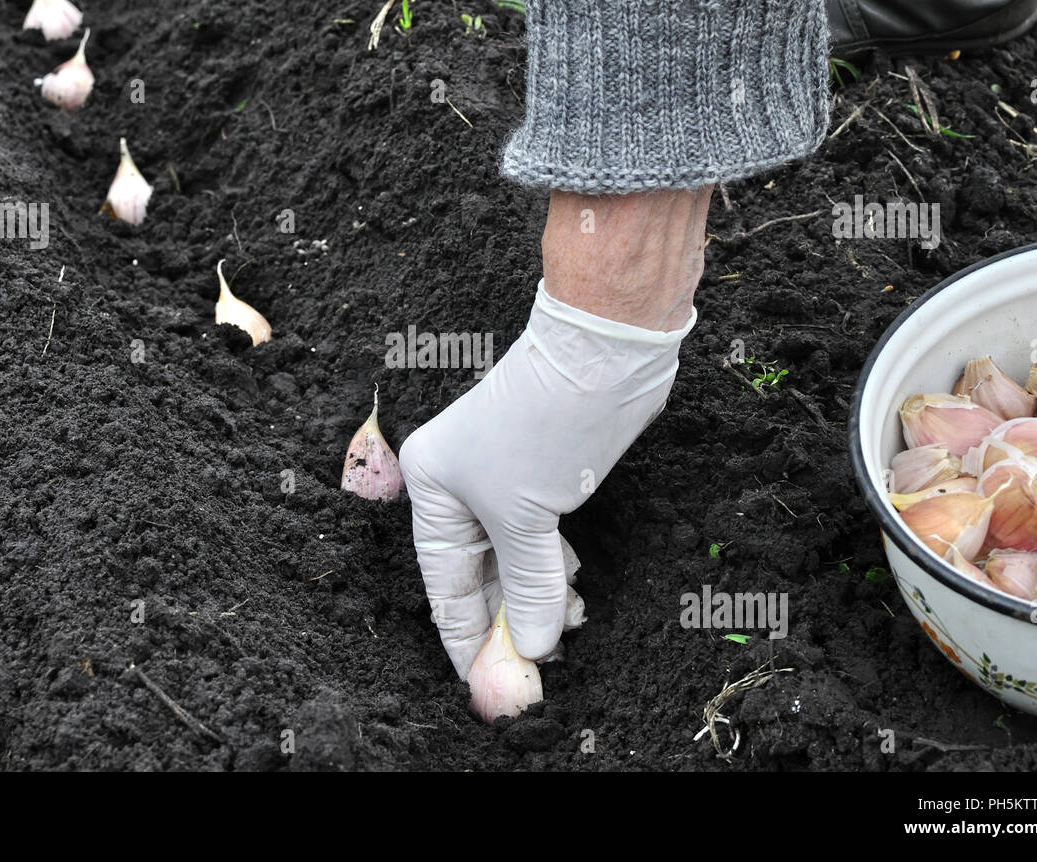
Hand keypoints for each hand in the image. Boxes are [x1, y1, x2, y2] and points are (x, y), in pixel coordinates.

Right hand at [399, 279, 696, 677]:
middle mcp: (459, 485)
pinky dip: (554, 574)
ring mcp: (503, 481)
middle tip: (533, 672)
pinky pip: (541, 543)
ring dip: (537, 601)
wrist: (604, 353)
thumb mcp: (527, 517)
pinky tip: (569, 597)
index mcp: (433, 487)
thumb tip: (533, 646)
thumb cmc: (546, 424)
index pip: (444, 583)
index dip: (465, 637)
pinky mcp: (543, 479)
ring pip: (514, 561)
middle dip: (506, 623)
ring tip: (563, 632)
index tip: (486, 684)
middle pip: (479, 575)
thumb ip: (530, 587)